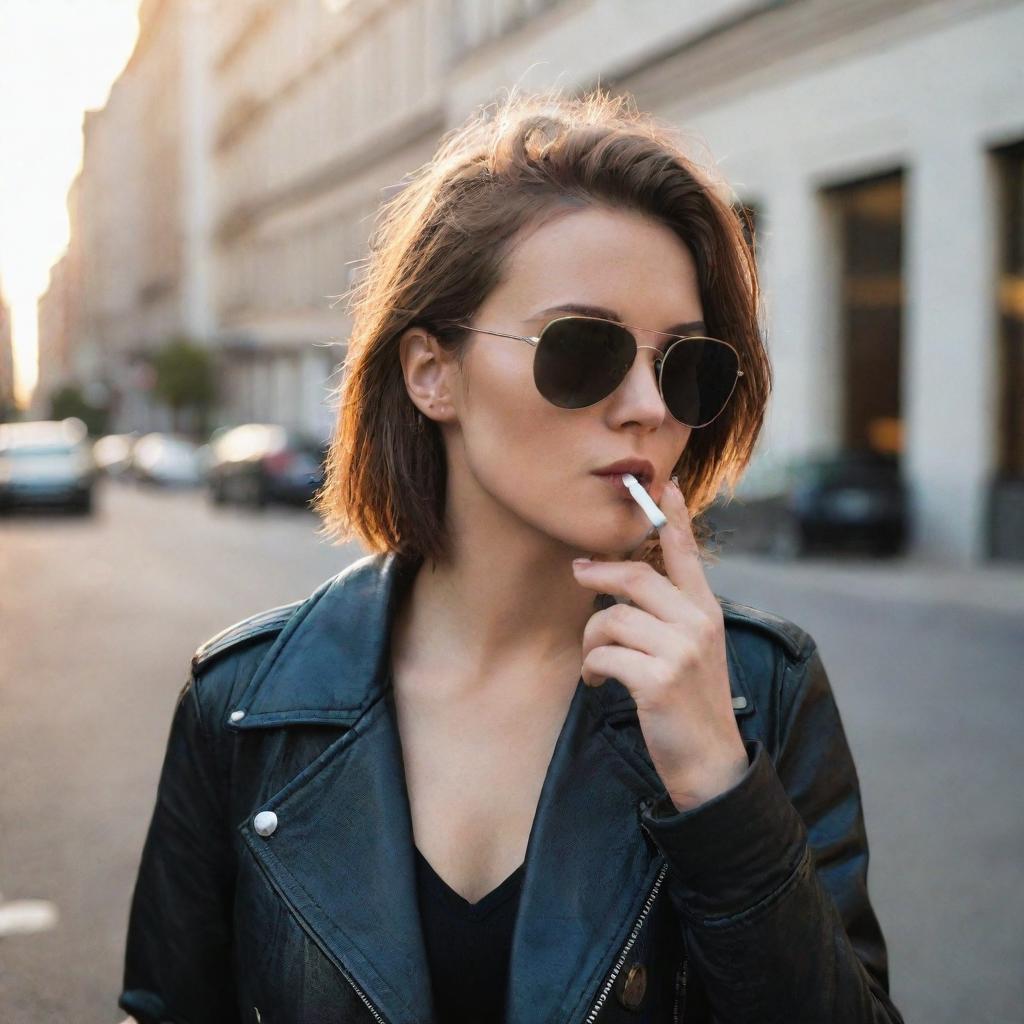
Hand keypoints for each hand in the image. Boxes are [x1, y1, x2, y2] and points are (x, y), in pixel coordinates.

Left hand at [572, 478, 748, 810]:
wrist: (712, 765)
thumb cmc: (692, 704)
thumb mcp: (694, 651)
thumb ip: (671, 616)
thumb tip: (624, 590)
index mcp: (707, 612)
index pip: (688, 553)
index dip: (673, 517)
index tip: (664, 485)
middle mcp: (698, 623)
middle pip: (635, 576)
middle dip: (598, 575)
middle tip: (578, 573)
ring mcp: (681, 650)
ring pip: (611, 619)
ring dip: (591, 641)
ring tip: (595, 661)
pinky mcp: (659, 679)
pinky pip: (603, 655)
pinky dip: (591, 669)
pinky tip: (597, 682)